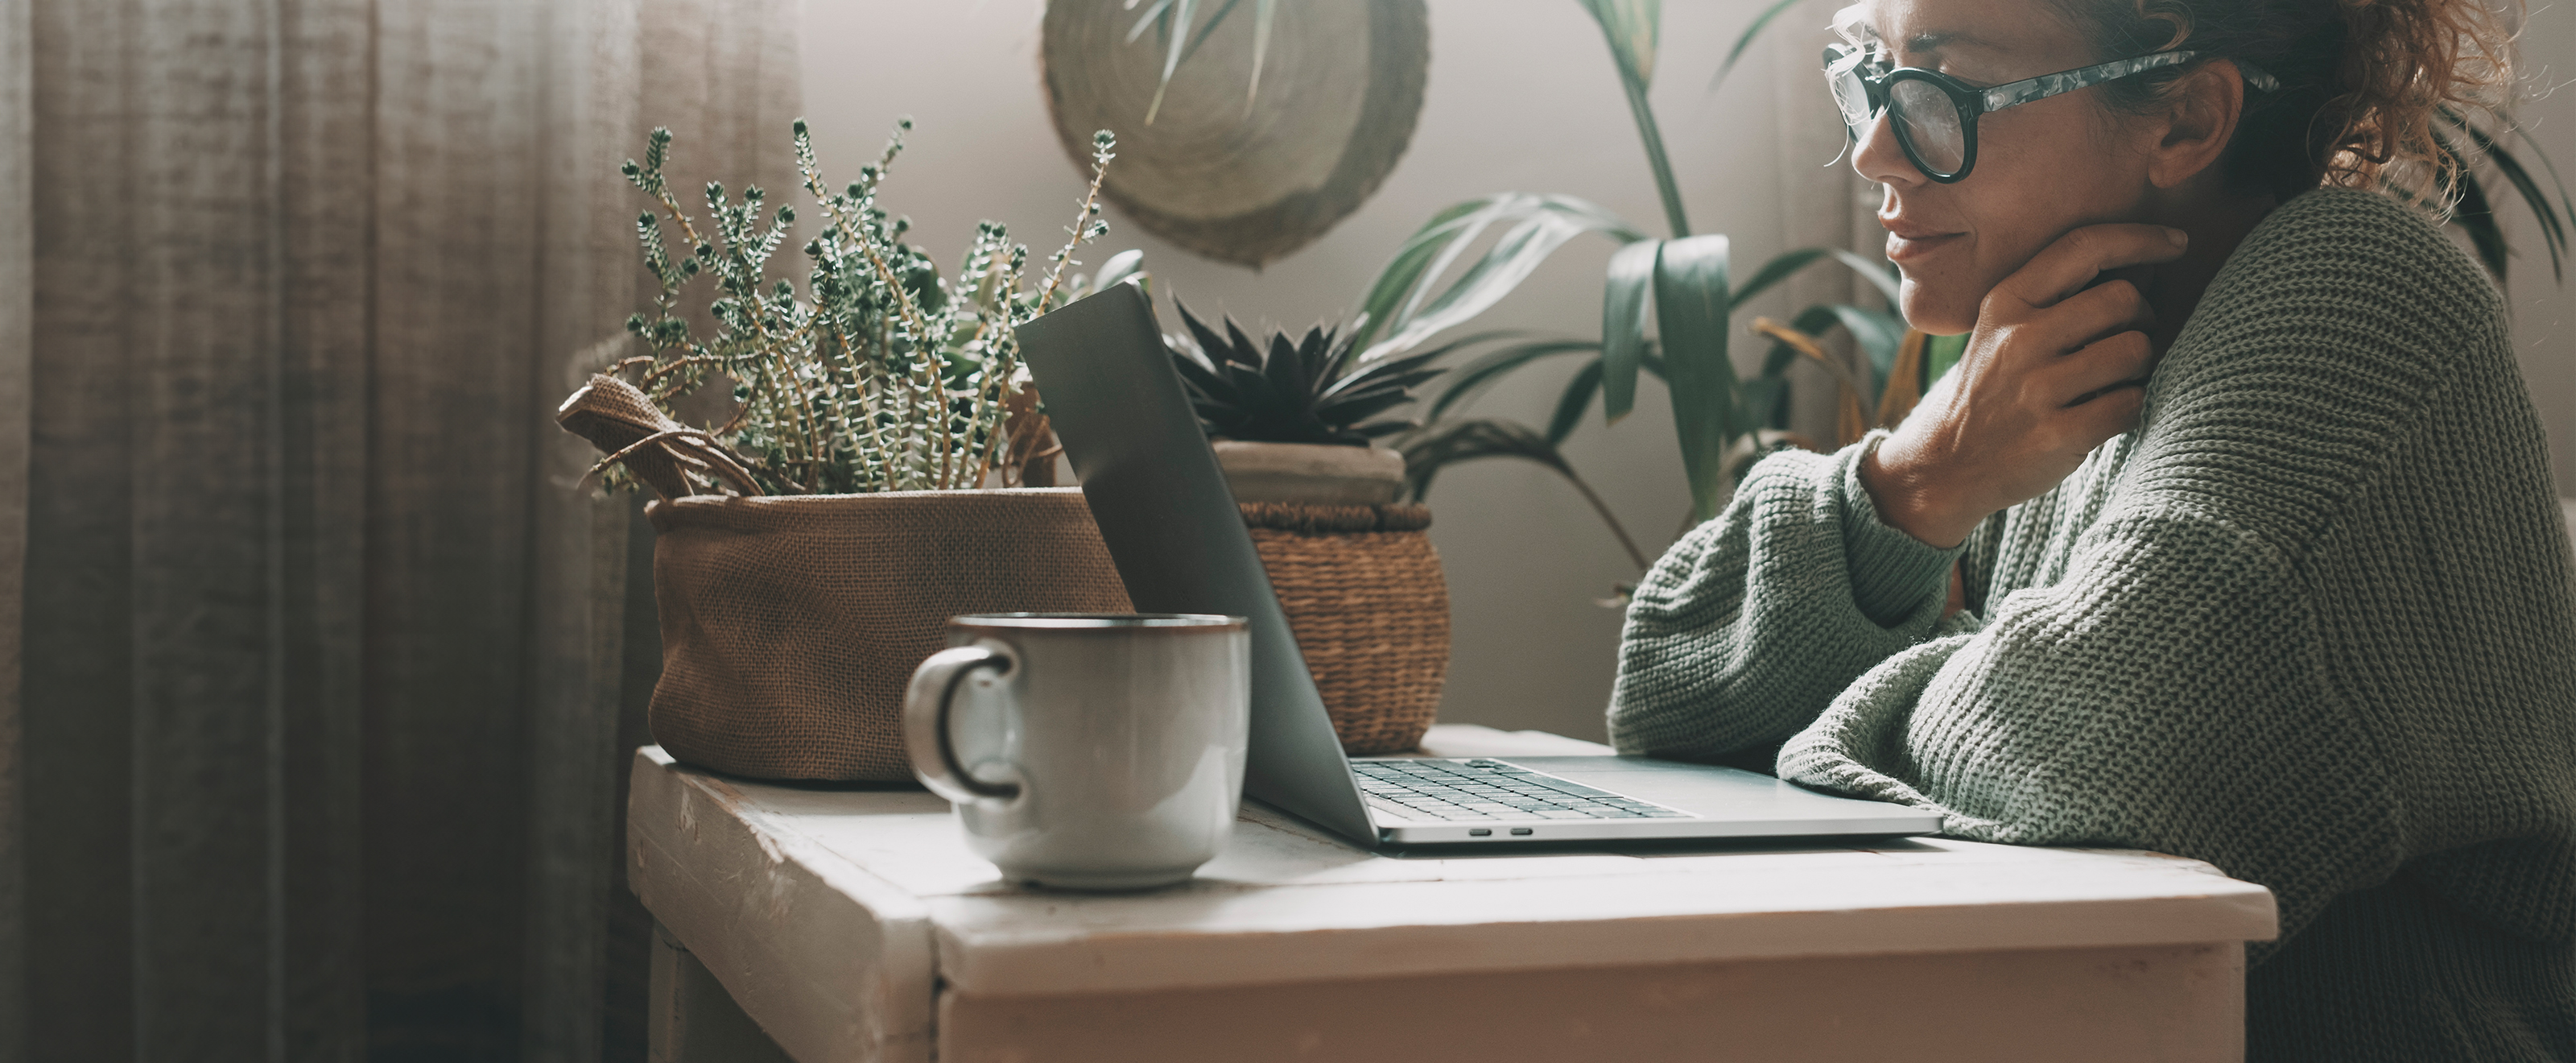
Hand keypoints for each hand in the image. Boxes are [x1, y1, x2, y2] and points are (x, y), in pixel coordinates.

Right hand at [1862, 223, 2188, 546]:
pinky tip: (2110, 412)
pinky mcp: (2056, 435)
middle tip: (2131, 340)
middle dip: (2144, 318)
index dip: (2141, 238)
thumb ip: (2058, 296)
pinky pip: (2130, 404)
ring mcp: (2036, 389)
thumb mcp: (2002, 329)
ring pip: (2135, 351)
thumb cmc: (1993, 388)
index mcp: (2006, 301)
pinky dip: (2132, 407)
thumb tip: (2144, 263)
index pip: (2085, 246)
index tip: (2177, 242)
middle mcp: (2019, 339)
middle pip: (2124, 300)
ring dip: (2142, 366)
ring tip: (2118, 379)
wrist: (1947, 463)